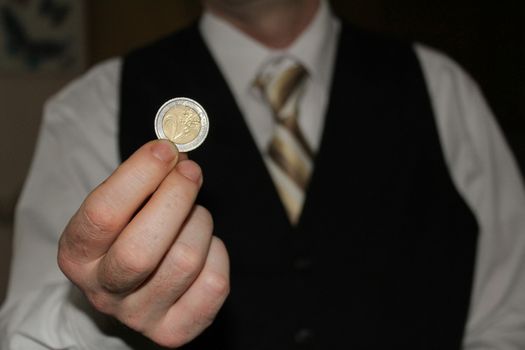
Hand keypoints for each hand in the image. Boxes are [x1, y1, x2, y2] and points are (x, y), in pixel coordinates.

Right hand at [57, 140, 229, 347]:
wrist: (134, 286)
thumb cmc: (130, 231)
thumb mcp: (124, 205)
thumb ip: (143, 178)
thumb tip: (177, 153)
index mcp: (78, 255)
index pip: (102, 215)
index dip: (139, 177)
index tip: (165, 149)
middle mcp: (103, 292)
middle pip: (141, 249)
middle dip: (175, 198)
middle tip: (190, 170)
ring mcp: (140, 316)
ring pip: (185, 261)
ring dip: (199, 222)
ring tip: (193, 215)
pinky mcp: (176, 330)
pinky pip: (214, 284)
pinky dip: (217, 253)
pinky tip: (204, 247)